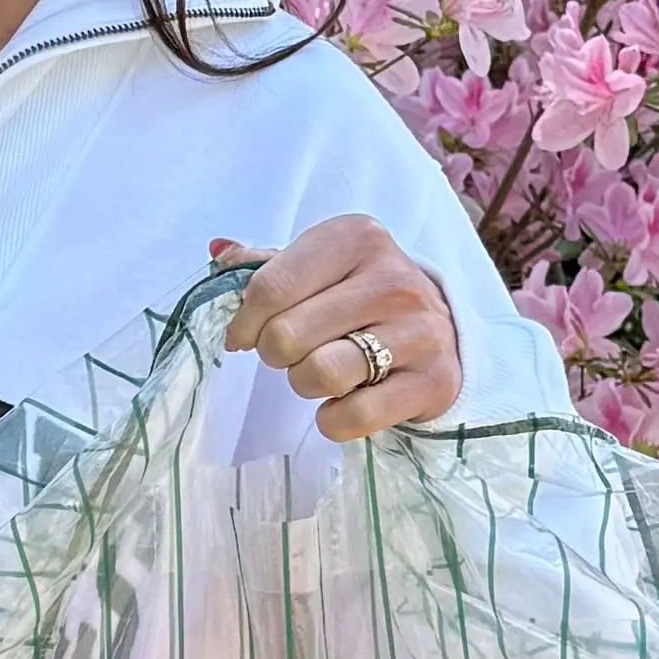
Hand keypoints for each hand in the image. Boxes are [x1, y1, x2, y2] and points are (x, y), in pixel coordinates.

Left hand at [213, 216, 462, 437]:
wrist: (440, 333)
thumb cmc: (360, 297)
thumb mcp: (320, 267)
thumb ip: (266, 264)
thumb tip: (218, 252)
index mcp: (357, 238)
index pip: (270, 288)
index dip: (243, 323)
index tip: (245, 335)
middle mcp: (392, 278)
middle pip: (287, 336)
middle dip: (277, 354)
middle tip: (295, 351)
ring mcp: (418, 330)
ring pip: (320, 374)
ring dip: (305, 384)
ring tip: (323, 371)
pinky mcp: (432, 381)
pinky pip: (353, 415)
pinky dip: (334, 420)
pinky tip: (346, 400)